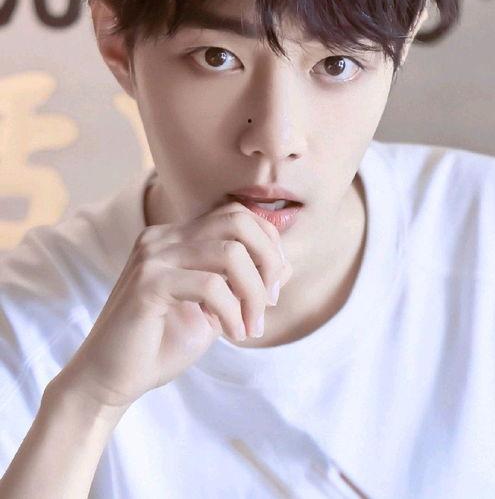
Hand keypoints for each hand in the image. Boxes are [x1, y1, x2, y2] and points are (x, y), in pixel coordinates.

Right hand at [52, 200, 292, 409]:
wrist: (109, 380)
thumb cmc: (160, 344)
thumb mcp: (214, 309)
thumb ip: (243, 284)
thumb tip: (285, 265)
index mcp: (176, 237)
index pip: (236, 214)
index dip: (268, 245)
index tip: (273, 289)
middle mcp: (163, 237)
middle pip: (237, 220)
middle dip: (267, 259)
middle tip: (269, 302)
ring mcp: (153, 257)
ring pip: (230, 253)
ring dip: (253, 294)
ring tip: (251, 327)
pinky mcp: (147, 284)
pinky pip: (210, 286)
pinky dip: (233, 312)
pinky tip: (233, 334)